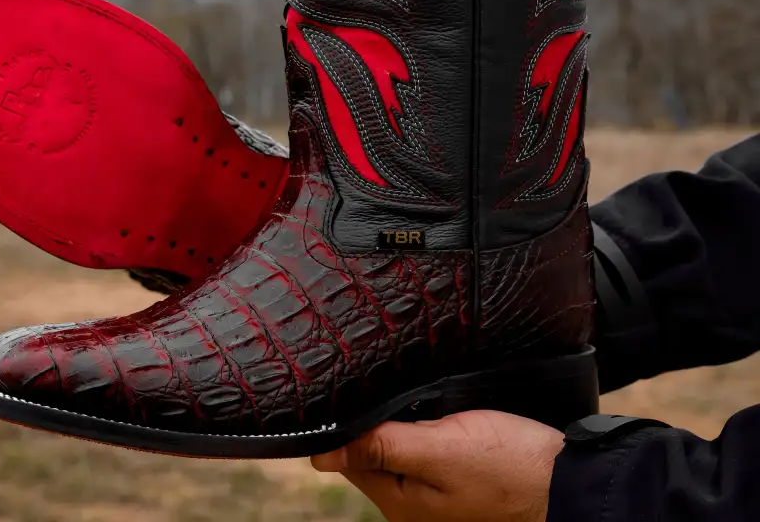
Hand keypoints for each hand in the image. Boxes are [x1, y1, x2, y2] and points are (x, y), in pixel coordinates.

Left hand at [310, 410, 563, 521]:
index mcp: (398, 503)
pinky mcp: (457, 482)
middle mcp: (410, 507)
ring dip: (403, 420)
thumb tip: (319, 455)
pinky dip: (426, 428)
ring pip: (399, 447)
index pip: (349, 454)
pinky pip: (425, 451)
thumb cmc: (509, 467)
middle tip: (395, 383)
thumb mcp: (440, 450)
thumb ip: (381, 448)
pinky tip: (440, 411)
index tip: (357, 385)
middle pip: (373, 450)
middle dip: (379, 417)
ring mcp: (435, 498)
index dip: (350, 418)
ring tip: (420, 396)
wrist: (571, 483)